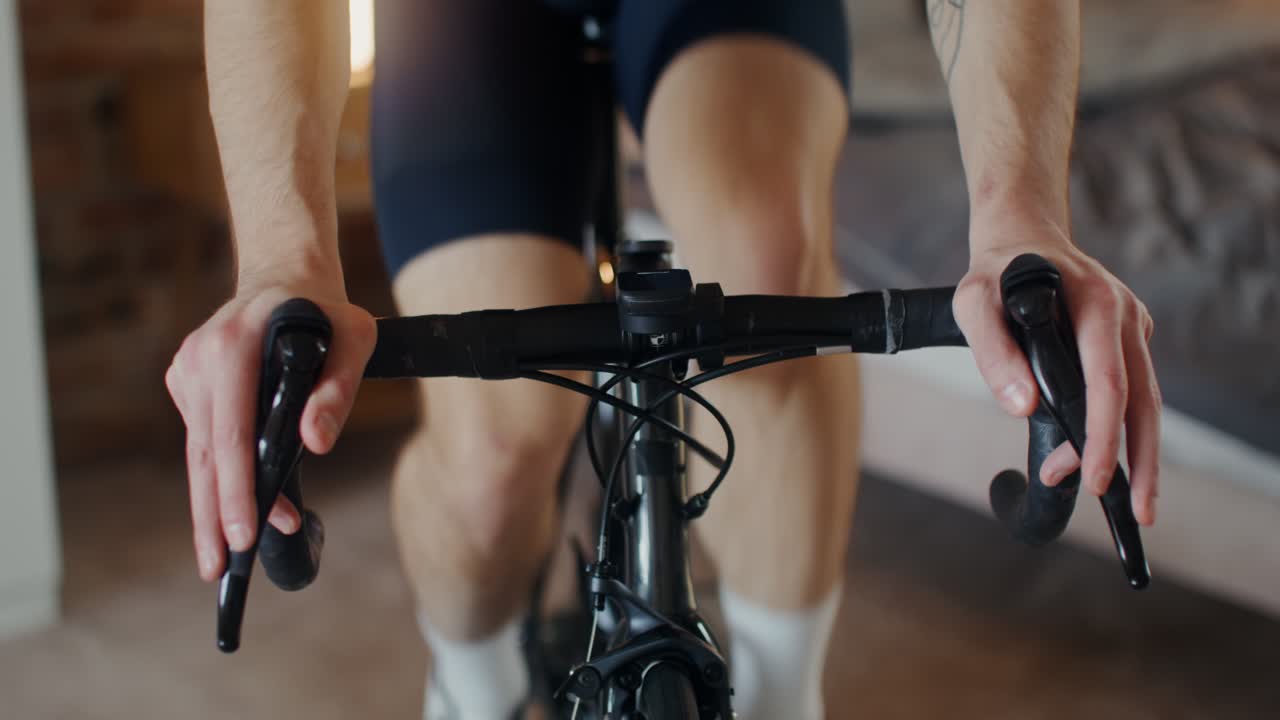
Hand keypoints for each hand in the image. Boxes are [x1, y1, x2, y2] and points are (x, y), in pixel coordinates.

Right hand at [165, 270, 376, 581]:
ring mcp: (188, 372)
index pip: (231, 435)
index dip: (236, 490)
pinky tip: (230, 510)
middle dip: (213, 516)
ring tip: (220, 557)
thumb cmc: (327, 311)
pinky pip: (204, 439)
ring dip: (212, 505)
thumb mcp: (354, 338)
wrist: (286, 276)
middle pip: (205, 454)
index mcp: (232, 347)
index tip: (245, 534)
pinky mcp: (188, 383)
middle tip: (220, 570)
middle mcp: (199, 361)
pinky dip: (217, 476)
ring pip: (199, 453)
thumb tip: (316, 446)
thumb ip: (337, 389)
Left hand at [953, 216, 1161, 525]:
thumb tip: (1021, 407)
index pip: (1108, 382)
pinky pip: (1130, 390)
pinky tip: (1110, 460)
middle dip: (1142, 460)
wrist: (1020, 237)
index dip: (1104, 434)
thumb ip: (993, 352)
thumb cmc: (994, 271)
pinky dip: (1122, 428)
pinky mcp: (1125, 341)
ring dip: (1140, 453)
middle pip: (1143, 400)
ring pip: (1145, 400)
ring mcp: (1130, 329)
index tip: (1096, 476)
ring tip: (1136, 503)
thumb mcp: (972, 303)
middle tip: (1139, 512)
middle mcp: (1124, 317)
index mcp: (1097, 304)